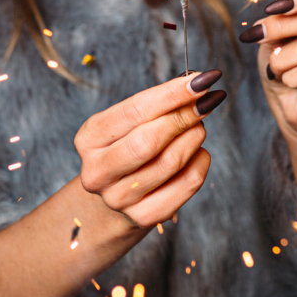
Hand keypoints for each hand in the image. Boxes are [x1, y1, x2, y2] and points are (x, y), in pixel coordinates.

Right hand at [74, 71, 226, 228]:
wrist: (119, 193)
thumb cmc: (129, 145)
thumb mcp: (131, 122)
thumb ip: (157, 104)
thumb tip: (196, 83)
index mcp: (89, 139)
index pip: (134, 111)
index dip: (171, 94)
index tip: (201, 80)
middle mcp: (97, 172)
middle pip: (149, 140)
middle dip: (184, 116)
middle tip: (207, 101)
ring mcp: (118, 199)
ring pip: (171, 162)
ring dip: (194, 137)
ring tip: (198, 127)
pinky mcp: (143, 216)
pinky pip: (187, 183)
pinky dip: (200, 162)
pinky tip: (198, 153)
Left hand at [242, 0, 296, 138]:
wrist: (290, 103)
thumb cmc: (287, 63)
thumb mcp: (277, 34)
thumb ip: (281, 17)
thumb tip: (276, 10)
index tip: (273, 7)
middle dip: (283, 26)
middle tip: (258, 35)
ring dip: (284, 57)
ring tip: (276, 66)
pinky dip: (292, 76)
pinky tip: (290, 80)